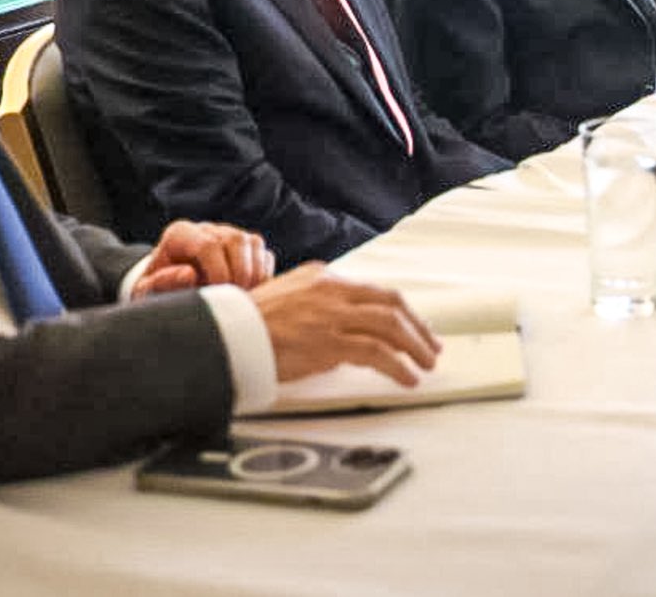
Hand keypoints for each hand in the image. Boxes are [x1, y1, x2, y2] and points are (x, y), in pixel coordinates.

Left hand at [133, 220, 272, 297]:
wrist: (166, 292)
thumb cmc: (156, 292)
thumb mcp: (147, 292)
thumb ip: (161, 283)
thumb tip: (190, 274)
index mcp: (180, 234)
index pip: (208, 244)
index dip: (218, 271)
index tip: (218, 294)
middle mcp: (207, 229)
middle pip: (235, 240)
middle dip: (240, 272)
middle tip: (235, 299)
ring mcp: (228, 236)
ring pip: (253, 243)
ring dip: (255, 274)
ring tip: (245, 298)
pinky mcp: (246, 248)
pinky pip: (264, 255)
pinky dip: (264, 275)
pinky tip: (252, 294)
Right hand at [251, 263, 441, 386]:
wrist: (225, 334)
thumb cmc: (248, 324)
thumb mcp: (287, 299)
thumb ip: (318, 307)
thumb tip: (343, 333)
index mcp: (323, 278)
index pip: (374, 291)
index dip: (399, 311)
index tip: (412, 327)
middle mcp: (332, 290)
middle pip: (390, 303)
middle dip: (416, 326)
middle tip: (430, 346)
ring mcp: (332, 315)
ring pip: (390, 325)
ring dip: (414, 347)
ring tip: (426, 364)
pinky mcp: (328, 341)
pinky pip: (376, 352)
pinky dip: (397, 366)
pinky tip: (407, 378)